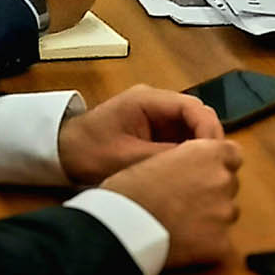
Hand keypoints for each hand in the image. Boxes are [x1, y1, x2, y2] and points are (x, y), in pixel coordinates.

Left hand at [58, 84, 224, 183]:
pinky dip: (186, 154)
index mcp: (148, 100)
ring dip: (198, 149)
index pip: (193, 107)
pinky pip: (179, 139)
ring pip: (190, 128)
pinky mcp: (153, 131)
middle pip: (196, 116)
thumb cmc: (88, 151)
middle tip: (213, 169)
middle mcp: (156, 102)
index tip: (214, 157)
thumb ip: (162, 158)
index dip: (209, 130)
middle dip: (208, 141)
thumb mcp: (125, 159)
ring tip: (203, 173)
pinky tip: (188, 173)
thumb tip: (197, 166)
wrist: (60, 152)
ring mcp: (155, 116)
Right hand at [99, 139, 243, 268]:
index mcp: (209, 153)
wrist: (122, 225)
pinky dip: (207, 245)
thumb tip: (195, 168)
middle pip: (229, 185)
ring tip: (182, 225)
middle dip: (214, 192)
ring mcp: (225, 213)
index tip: (204, 174)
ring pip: (227, 214)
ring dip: (212, 218)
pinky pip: (221, 244)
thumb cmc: (130, 189)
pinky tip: (184, 245)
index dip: (218, 165)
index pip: (233, 155)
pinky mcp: (221, 244)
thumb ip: (188, 158)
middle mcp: (223, 179)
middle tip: (186, 203)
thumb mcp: (159, 156)